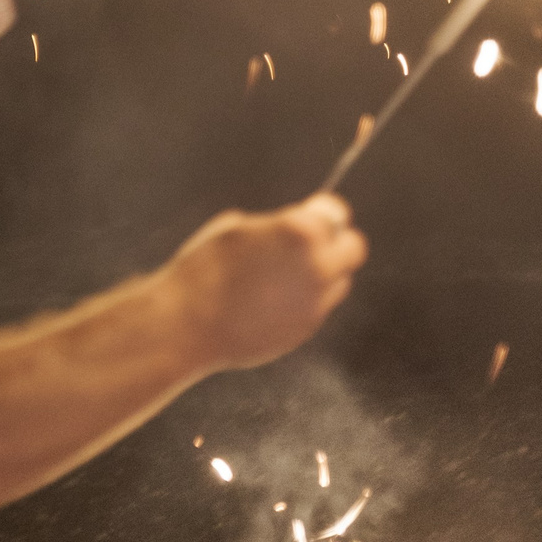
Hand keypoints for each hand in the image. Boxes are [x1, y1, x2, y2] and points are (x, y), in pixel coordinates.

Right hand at [163, 195, 366, 370]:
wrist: (188, 324)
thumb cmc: (204, 269)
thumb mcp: (236, 227)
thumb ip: (275, 226)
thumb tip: (289, 230)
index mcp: (301, 232)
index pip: (336, 212)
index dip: (323, 211)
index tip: (315, 211)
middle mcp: (318, 267)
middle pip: (353, 248)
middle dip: (336, 242)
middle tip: (311, 243)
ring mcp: (315, 302)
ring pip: (340, 281)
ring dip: (324, 274)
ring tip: (286, 275)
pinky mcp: (306, 330)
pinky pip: (319, 307)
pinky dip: (306, 300)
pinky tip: (274, 300)